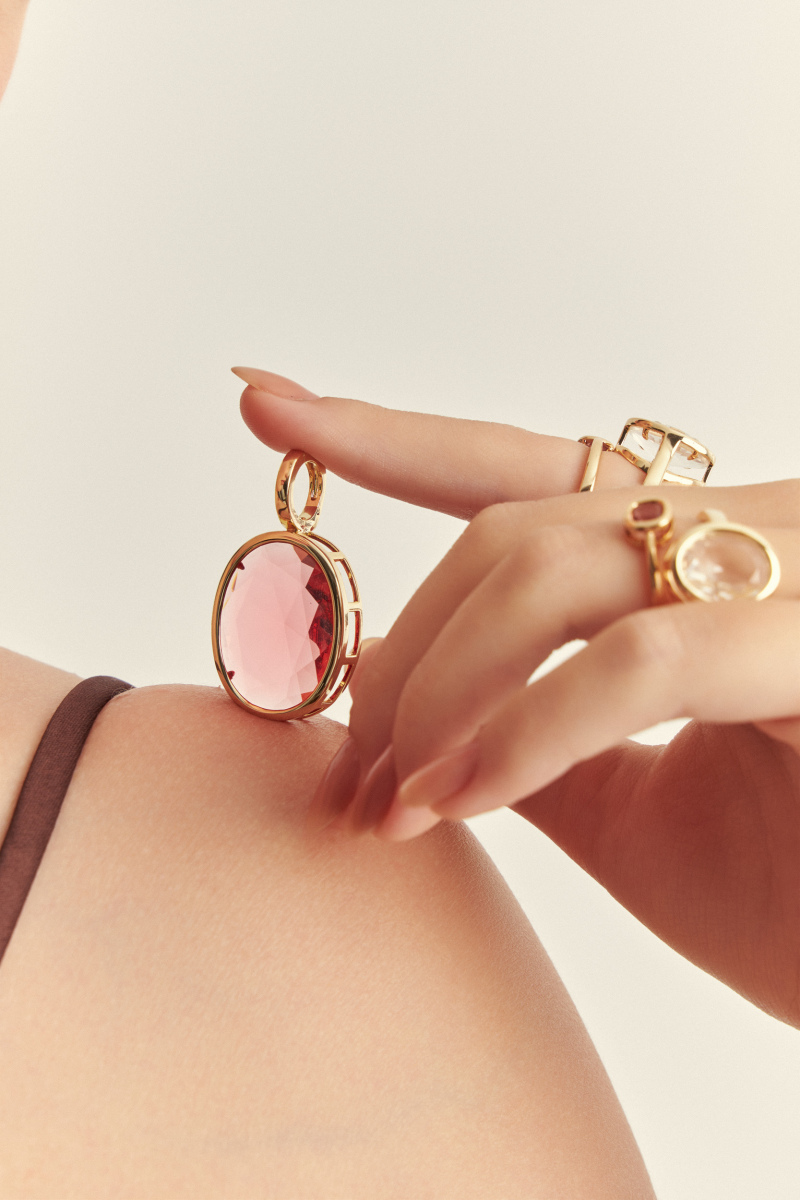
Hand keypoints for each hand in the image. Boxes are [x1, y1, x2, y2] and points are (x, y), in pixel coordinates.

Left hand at [234, 367, 799, 1025]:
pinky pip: (642, 660)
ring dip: (444, 688)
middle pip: (514, 529)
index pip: (530, 468)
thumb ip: (525, 738)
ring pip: (556, 563)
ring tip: (393, 799)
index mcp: (706, 560)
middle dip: (404, 651)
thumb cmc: (795, 897)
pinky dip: (527, 731)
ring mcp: (792, 569)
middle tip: (347, 767)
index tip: (271, 408)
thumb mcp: (632, 812)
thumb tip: (399, 693)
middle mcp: (754, 532)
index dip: (396, 440)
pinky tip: (460, 796)